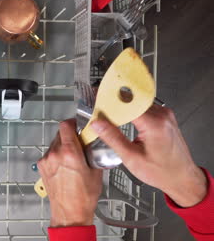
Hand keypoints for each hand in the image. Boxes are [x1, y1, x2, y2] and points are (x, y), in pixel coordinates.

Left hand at [38, 119, 101, 226]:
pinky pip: (50, 154)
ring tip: (73, 158)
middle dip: (70, 136)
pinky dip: (57, 155)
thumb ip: (92, 152)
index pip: (66, 125)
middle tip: (79, 143)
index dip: (73, 123)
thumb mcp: (95, 171)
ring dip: (63, 146)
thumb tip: (91, 142)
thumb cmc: (83, 197)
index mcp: (69, 153)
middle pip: (60, 134)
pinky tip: (65, 166)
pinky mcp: (42, 166)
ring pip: (54, 144)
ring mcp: (46, 160)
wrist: (69, 212)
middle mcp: (55, 155)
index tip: (78, 125)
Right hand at [91, 105, 206, 207]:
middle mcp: (162, 116)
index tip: (98, 106)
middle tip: (101, 115)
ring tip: (112, 120)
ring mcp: (165, 115)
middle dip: (115, 106)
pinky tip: (126, 121)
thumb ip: (112, 138)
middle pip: (132, 101)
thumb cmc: (162, 172)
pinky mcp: (165, 117)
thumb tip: (98, 124)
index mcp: (154, 124)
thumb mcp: (131, 158)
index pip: (127, 103)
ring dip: (124, 109)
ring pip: (137, 103)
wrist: (182, 178)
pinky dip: (132, 112)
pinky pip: (144, 108)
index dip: (110, 102)